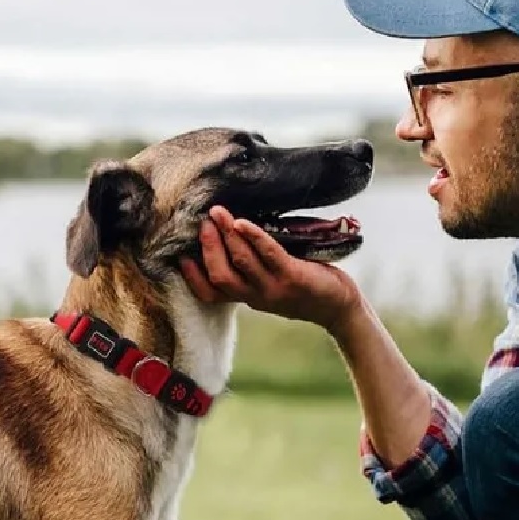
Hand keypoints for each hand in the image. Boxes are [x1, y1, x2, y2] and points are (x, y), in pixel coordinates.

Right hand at [178, 206, 361, 331]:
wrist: (338, 306)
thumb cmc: (303, 288)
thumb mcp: (270, 284)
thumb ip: (251, 268)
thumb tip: (230, 233)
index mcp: (247, 298)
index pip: (210, 294)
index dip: (192, 277)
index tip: (179, 256)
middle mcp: (256, 297)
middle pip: (220, 275)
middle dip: (208, 247)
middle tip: (203, 221)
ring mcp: (274, 289)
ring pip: (241, 263)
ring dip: (227, 235)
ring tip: (218, 213)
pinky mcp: (294, 278)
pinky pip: (269, 255)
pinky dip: (253, 237)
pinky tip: (243, 222)